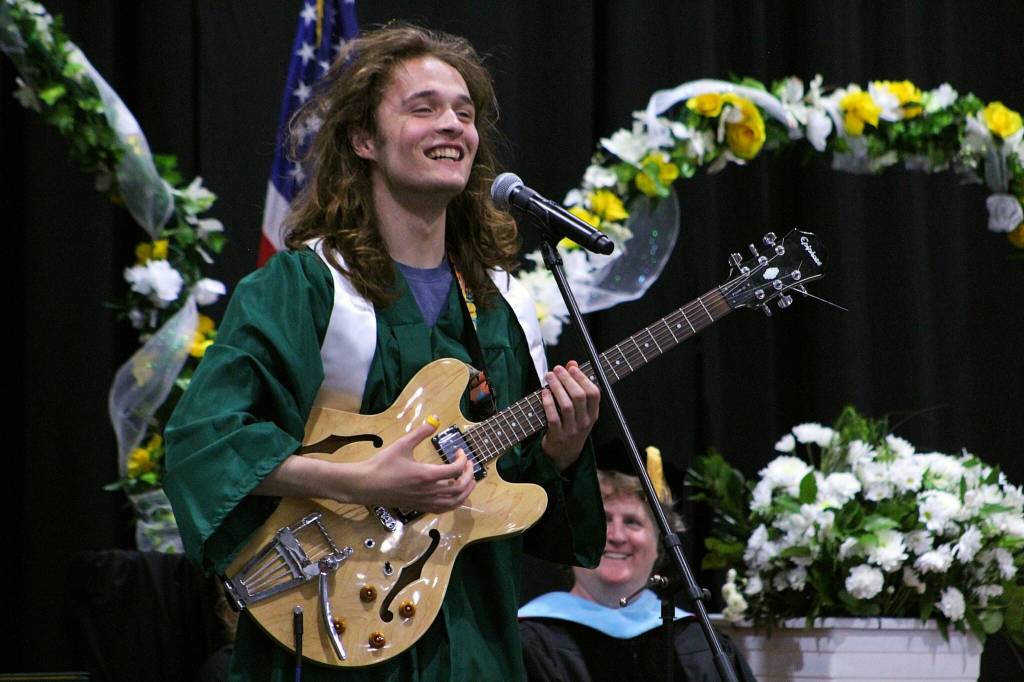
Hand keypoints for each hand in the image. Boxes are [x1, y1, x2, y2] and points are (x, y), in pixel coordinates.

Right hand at [346, 422, 476, 512]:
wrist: (366, 485)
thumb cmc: (382, 465)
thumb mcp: (402, 444)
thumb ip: (420, 433)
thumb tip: (435, 419)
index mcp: (427, 475)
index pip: (456, 469)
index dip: (463, 460)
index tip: (459, 451)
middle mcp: (429, 491)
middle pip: (459, 487)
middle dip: (469, 475)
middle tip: (469, 465)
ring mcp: (425, 502)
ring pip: (454, 502)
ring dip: (465, 492)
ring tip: (469, 482)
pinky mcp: (419, 507)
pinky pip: (442, 509)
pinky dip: (453, 503)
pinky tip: (453, 496)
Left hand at [540, 361, 600, 470]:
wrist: (564, 454)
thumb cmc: (571, 425)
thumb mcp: (579, 409)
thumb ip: (576, 385)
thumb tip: (572, 363)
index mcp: (593, 414)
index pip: (594, 393)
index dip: (583, 378)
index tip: (572, 367)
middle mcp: (585, 422)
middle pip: (579, 397)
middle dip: (567, 379)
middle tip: (557, 369)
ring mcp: (572, 430)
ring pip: (567, 405)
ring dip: (557, 388)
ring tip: (549, 376)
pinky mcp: (558, 436)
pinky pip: (554, 417)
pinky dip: (548, 403)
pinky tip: (544, 392)